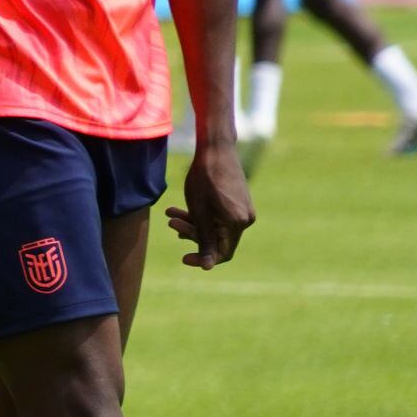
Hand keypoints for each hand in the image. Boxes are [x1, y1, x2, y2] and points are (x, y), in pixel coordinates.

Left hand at [167, 145, 254, 270]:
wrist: (215, 149)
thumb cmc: (204, 178)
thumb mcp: (199, 212)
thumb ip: (204, 240)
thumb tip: (208, 267)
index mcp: (238, 224)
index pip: (222, 253)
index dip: (203, 258)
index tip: (184, 258)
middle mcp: (246, 219)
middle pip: (217, 239)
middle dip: (192, 233)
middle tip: (171, 222)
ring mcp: (244, 210)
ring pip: (215, 227)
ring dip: (194, 223)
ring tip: (171, 213)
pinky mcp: (238, 202)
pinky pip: (219, 217)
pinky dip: (202, 215)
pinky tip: (181, 210)